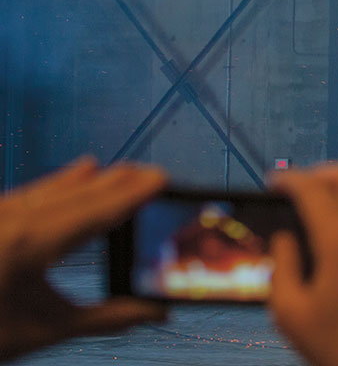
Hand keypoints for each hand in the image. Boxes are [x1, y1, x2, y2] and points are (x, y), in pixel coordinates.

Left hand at [0, 157, 166, 361]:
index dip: (129, 195)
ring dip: (85, 182)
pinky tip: (74, 175)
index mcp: (28, 245)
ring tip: (115, 171)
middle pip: (73, 195)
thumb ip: (104, 319)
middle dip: (113, 184)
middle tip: (150, 174)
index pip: (92, 212)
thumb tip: (153, 314)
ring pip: (47, 191)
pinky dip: (55, 185)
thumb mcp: (42, 331)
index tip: (159, 179)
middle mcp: (8, 221)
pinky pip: (26, 194)